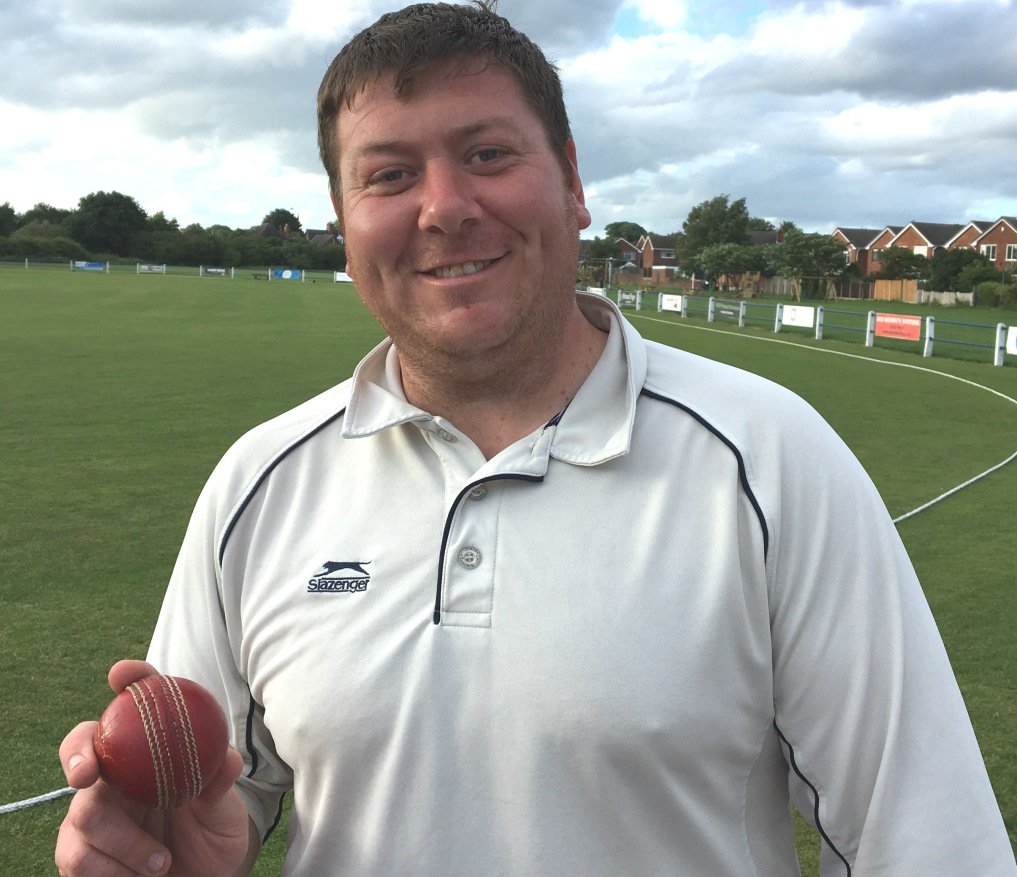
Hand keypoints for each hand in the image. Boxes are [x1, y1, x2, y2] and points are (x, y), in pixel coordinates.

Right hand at [56, 660, 254, 876]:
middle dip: (77, 755)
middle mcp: (116, 777)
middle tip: (87, 775)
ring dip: (122, 842)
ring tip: (161, 863)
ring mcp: (93, 815)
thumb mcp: (225, 810)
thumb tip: (228, 759)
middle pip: (82, 749)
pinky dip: (109, 870)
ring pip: (83, 815)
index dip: (129, 681)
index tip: (122, 673)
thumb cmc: (213, 833)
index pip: (135, 705)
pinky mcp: (80, 854)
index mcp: (149, 753)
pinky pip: (76, 857)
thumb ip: (219, 785)